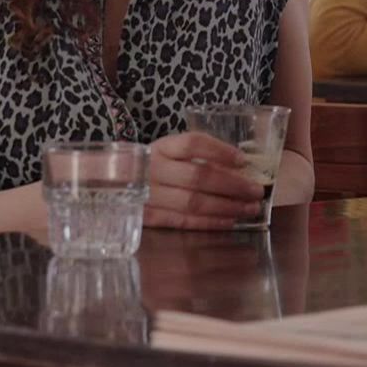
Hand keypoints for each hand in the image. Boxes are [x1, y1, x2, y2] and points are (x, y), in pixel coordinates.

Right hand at [142, 132, 267, 229]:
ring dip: (226, 207)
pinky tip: (229, 221)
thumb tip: (242, 166)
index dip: (220, 151)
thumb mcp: (168, 153)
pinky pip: (182, 221)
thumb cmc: (152, 168)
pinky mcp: (145, 218)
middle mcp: (152, 169)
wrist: (109, 187)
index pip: (192, 143)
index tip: (244, 160)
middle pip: (198, 176)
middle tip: (256, 191)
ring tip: (249, 209)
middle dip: (233, 185)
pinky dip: (209, 222)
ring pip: (193, 202)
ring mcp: (147, 195)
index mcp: (160, 147)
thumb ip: (197, 156)